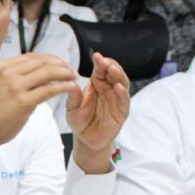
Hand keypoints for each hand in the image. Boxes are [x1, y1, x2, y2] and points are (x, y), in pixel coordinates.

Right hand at [0, 54, 78, 148]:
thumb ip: (16, 75)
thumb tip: (40, 70)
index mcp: (2, 66)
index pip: (33, 56)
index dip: (51, 59)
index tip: (61, 64)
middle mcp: (8, 72)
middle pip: (43, 62)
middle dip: (61, 64)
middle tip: (71, 70)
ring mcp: (16, 86)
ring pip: (49, 72)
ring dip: (65, 73)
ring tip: (73, 77)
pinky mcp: (24, 101)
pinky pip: (50, 89)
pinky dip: (63, 87)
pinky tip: (70, 87)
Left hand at [67, 52, 129, 171]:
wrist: (86, 139)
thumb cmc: (80, 121)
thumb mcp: (72, 107)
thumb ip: (73, 96)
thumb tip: (70, 84)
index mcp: (97, 84)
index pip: (101, 70)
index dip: (100, 62)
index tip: (96, 56)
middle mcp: (109, 89)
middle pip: (113, 73)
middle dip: (111, 66)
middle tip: (105, 61)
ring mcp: (117, 98)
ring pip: (122, 83)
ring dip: (118, 75)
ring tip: (112, 70)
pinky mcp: (122, 110)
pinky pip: (124, 99)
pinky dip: (122, 92)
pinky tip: (117, 86)